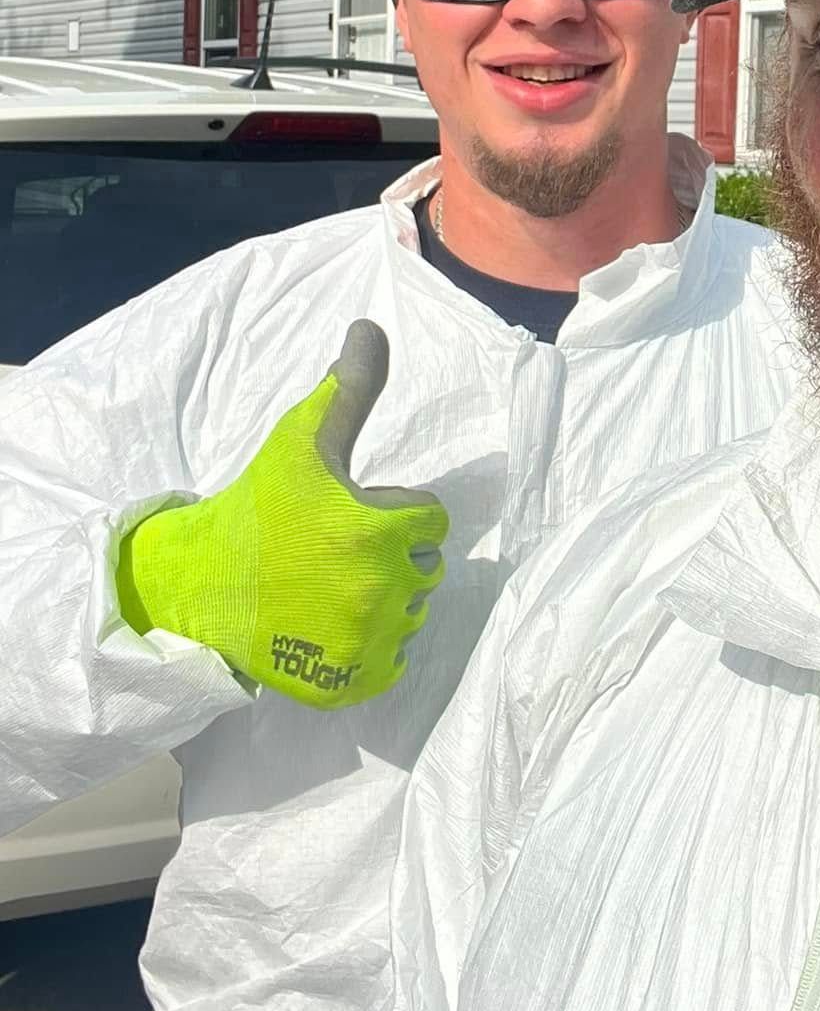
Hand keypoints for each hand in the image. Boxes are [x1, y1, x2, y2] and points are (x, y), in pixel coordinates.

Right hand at [116, 322, 449, 709]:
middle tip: (334, 550)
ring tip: (329, 586)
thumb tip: (371, 328)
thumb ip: (351, 388)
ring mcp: (368, 642)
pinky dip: (370, 645)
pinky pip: (393, 660)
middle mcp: (381, 590)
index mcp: (378, 530)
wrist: (199, 589)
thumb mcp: (304, 441)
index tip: (349, 513)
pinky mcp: (352, 683)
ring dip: (384, 597)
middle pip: (426, 564)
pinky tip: (329, 624)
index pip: (430, 516)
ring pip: (411, 610)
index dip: (392, 508)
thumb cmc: (258, 509)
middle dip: (392, 552)